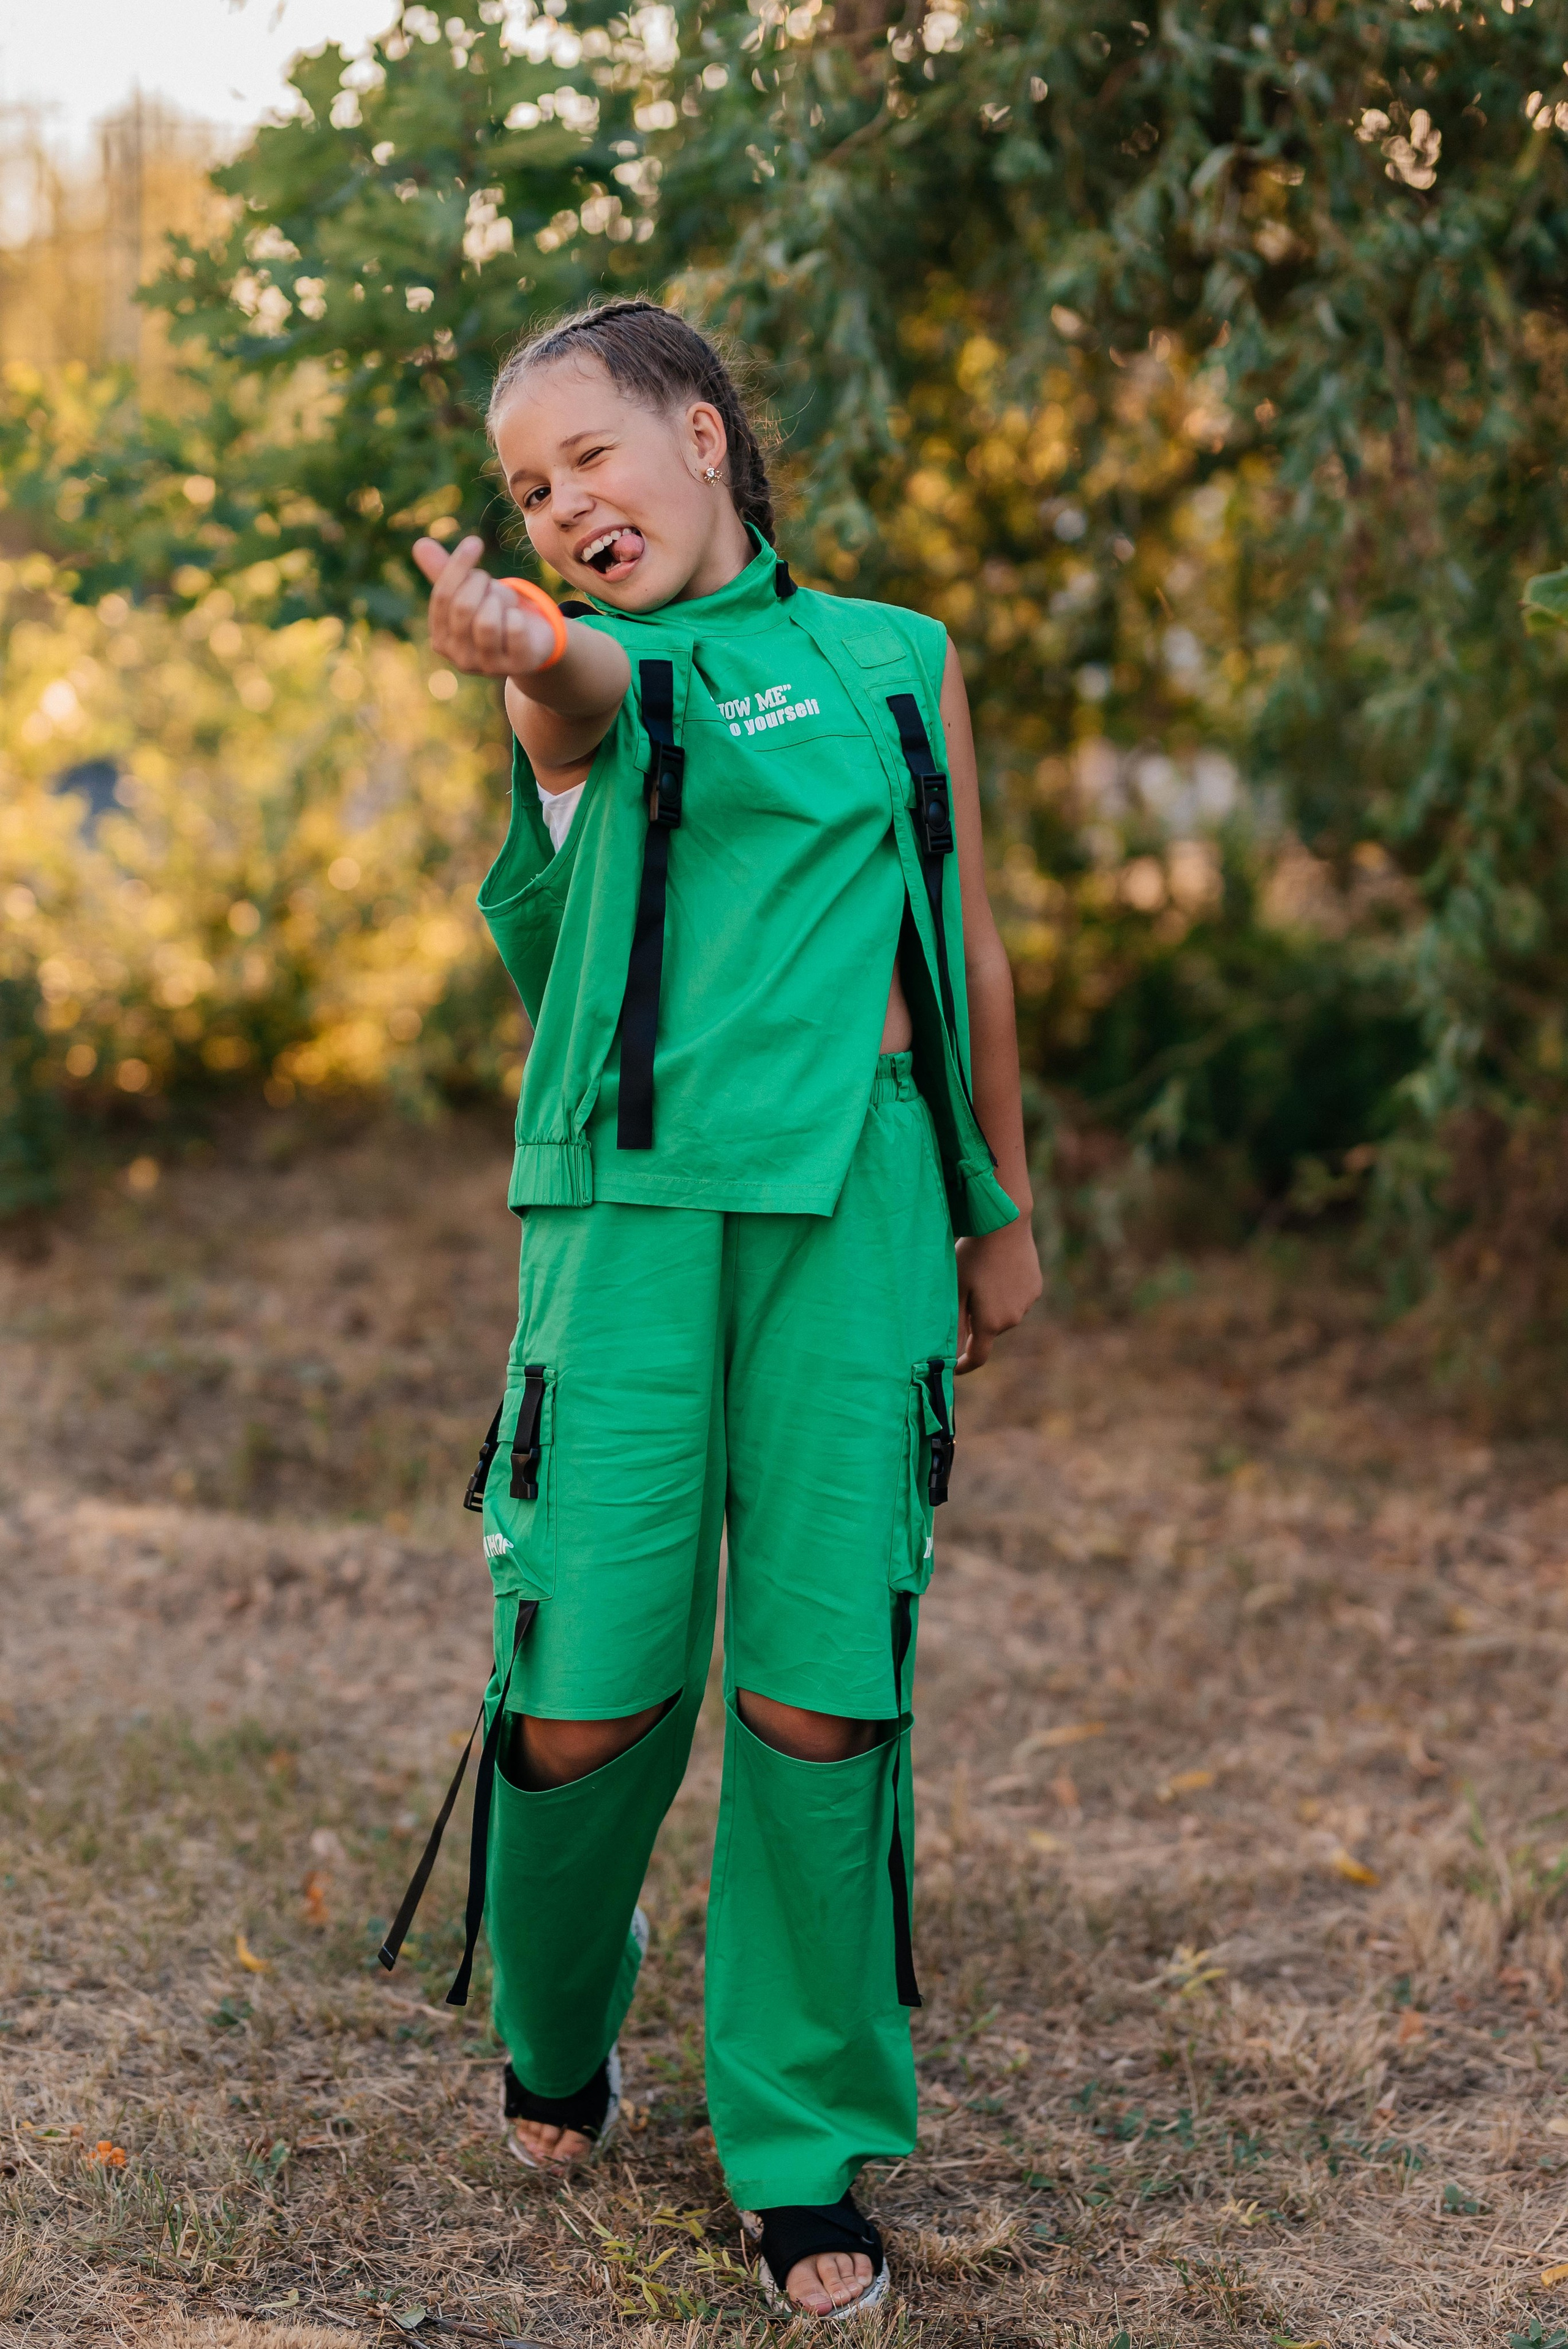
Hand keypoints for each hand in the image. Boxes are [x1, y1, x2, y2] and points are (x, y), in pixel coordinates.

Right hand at [412, 534, 558, 678]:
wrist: (532, 642)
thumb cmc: (495, 613)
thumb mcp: (469, 592)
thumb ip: (445, 572)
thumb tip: (419, 544)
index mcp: (441, 639)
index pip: (442, 596)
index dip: (458, 565)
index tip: (475, 542)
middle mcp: (459, 658)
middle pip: (462, 606)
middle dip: (482, 583)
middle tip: (492, 583)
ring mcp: (487, 666)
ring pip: (486, 620)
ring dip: (500, 600)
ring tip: (505, 604)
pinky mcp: (515, 666)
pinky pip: (514, 629)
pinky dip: (518, 615)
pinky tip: (519, 619)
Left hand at [955, 1216, 1041, 1373]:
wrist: (1004, 1226)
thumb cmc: (972, 1257)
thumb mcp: (955, 1291)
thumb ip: (952, 1326)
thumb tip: (947, 1356)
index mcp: (990, 1323)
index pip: (977, 1357)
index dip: (964, 1365)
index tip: (953, 1367)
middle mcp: (1013, 1320)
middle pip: (988, 1331)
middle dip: (974, 1323)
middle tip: (961, 1296)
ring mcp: (1027, 1304)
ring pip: (1003, 1314)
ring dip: (991, 1306)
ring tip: (981, 1277)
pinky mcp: (1035, 1288)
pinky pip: (1016, 1299)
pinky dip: (1004, 1293)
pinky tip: (997, 1270)